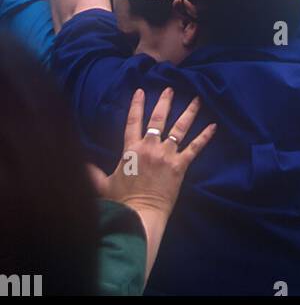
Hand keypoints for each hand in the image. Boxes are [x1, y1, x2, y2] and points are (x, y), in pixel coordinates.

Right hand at [91, 88, 215, 227]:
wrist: (139, 215)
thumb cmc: (121, 202)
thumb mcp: (102, 185)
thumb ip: (92, 173)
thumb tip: (80, 165)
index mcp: (131, 150)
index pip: (133, 122)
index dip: (136, 105)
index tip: (140, 91)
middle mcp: (150, 147)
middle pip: (158, 119)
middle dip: (164, 102)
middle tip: (170, 89)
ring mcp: (167, 155)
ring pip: (179, 128)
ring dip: (188, 113)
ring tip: (197, 99)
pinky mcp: (180, 165)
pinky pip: (195, 148)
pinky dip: (205, 137)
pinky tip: (213, 126)